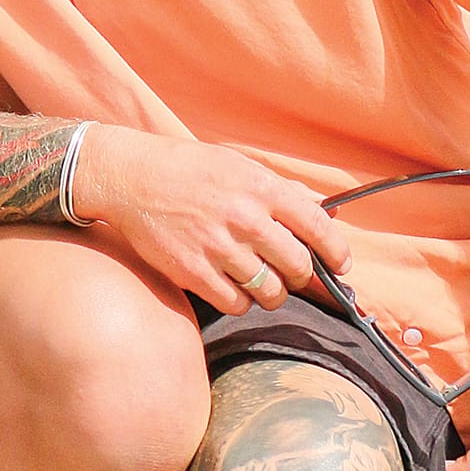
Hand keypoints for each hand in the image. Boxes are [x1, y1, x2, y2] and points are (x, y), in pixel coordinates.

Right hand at [72, 124, 349, 315]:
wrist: (129, 176)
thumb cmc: (189, 169)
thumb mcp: (239, 166)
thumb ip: (285, 190)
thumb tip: (331, 209)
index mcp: (260, 187)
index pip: (318, 227)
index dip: (337, 252)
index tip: (340, 264)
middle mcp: (243, 218)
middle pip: (298, 267)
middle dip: (301, 275)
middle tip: (290, 270)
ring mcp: (218, 247)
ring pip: (270, 292)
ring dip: (271, 291)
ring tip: (259, 279)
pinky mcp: (193, 271)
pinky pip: (236, 304)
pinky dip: (240, 301)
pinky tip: (231, 284)